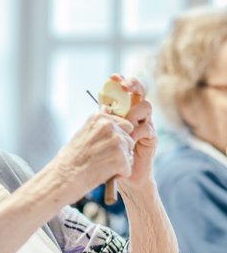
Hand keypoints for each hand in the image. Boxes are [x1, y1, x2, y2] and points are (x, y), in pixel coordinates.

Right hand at [52, 110, 134, 201]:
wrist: (63, 177)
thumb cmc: (70, 159)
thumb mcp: (82, 133)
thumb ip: (98, 124)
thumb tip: (106, 109)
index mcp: (99, 118)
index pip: (124, 124)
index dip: (116, 138)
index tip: (104, 146)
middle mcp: (109, 126)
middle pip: (129, 139)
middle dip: (121, 150)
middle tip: (102, 157)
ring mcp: (116, 141)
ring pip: (129, 154)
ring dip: (119, 163)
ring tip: (100, 165)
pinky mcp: (121, 158)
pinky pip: (128, 168)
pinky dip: (118, 174)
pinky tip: (103, 173)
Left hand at [109, 74, 156, 194]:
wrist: (123, 175)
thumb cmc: (111, 153)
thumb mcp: (106, 133)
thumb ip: (105, 119)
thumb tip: (101, 107)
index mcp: (125, 110)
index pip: (125, 91)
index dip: (121, 81)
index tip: (112, 77)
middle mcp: (137, 114)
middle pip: (140, 92)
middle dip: (133, 85)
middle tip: (123, 86)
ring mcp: (146, 124)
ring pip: (145, 106)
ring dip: (132, 111)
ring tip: (123, 123)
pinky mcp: (151, 137)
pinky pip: (146, 127)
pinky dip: (136, 131)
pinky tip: (128, 139)